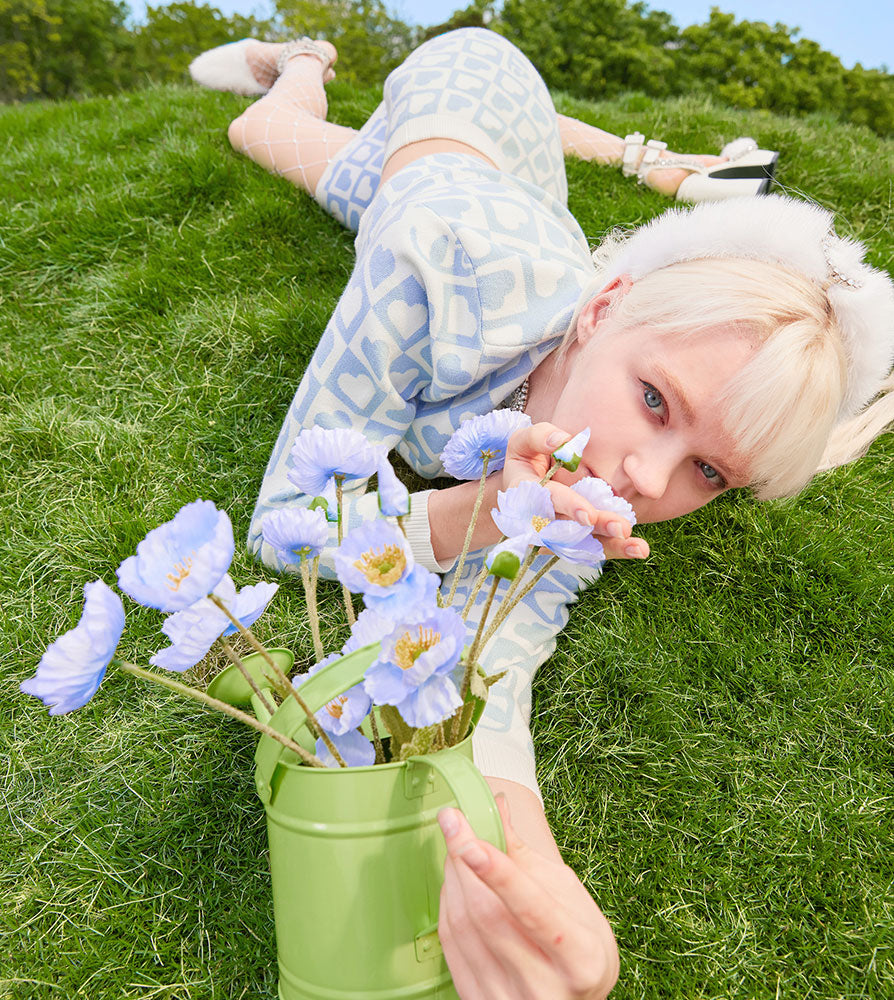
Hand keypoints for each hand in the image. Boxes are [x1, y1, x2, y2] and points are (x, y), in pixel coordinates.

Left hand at [437, 794, 618, 999]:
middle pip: (487, 913)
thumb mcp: (568, 896)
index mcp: (579, 956)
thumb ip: (526, 855)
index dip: (499, 872)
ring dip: (452, 877)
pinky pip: (450, 945)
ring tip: (457, 850)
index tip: (470, 838)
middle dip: (463, 860)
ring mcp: (508, 999)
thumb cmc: (578, 945)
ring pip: (462, 927)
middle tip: (453, 822)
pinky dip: (447, 905)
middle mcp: (544, 985)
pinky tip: (454, 884)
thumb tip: (498, 805)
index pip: (532, 909)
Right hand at [502, 422, 648, 560]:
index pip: (547, 500)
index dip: (567, 506)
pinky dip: (616, 548)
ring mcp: (556, 535)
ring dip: (611, 545)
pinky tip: (638, 549)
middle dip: (596, 528)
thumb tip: (563, 441)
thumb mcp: (524, 443)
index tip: (588, 515)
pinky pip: (594, 547)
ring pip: (584, 543)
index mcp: (525, 493)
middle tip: (621, 527)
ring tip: (638, 547)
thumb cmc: (529, 457)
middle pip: (568, 528)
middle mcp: (538, 520)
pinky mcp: (572, 541)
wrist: (528, 484)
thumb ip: (539, 437)